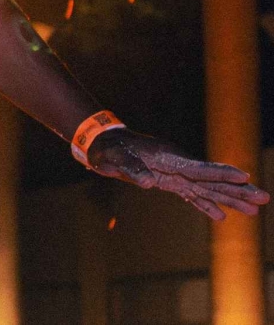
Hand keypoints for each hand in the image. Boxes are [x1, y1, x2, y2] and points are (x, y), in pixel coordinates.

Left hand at [88, 129, 270, 219]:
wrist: (104, 145)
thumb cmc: (110, 150)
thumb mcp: (116, 159)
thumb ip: (132, 169)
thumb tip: (147, 184)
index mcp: (169, 158)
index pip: (200, 168)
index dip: (221, 173)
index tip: (244, 176)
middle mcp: (178, 166)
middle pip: (212, 180)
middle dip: (238, 190)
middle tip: (265, 199)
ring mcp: (176, 175)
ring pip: (208, 189)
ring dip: (230, 200)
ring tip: (255, 211)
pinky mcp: (169, 182)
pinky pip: (192, 196)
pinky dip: (206, 206)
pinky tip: (221, 217)